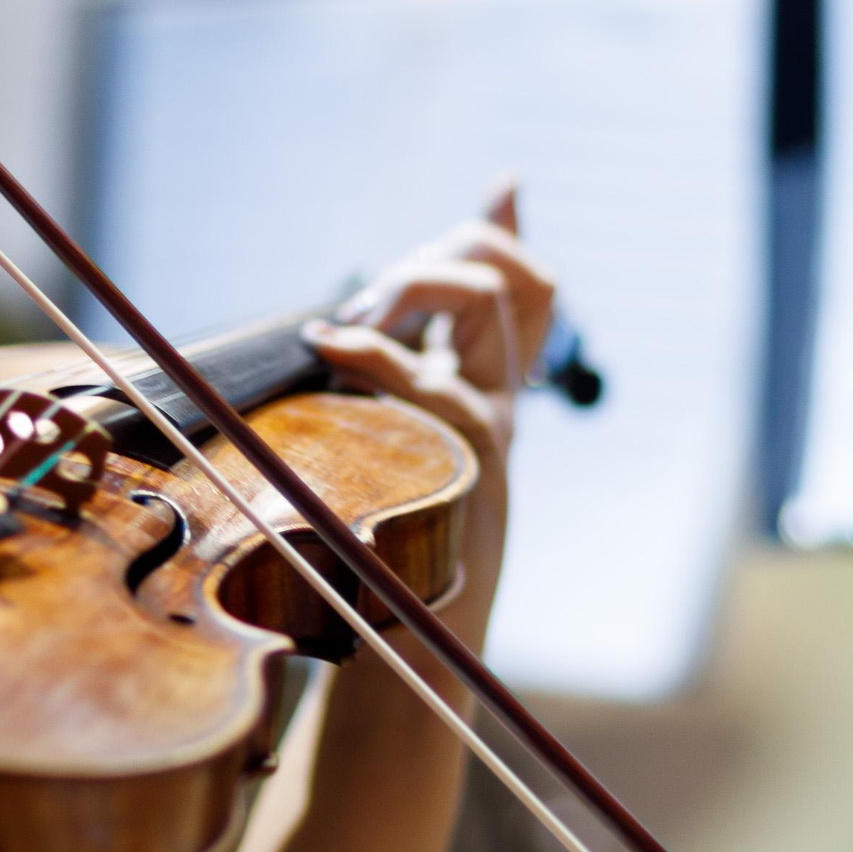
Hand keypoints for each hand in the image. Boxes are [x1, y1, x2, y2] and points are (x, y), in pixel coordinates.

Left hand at [300, 182, 556, 649]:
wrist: (403, 667)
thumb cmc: (372, 580)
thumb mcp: (366, 474)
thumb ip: (360, 412)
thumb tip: (323, 335)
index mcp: (484, 405)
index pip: (529, 291)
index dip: (512, 227)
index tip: (504, 185)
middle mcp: (498, 412)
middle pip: (510, 273)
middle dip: (440, 255)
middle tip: (373, 308)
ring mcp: (490, 436)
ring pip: (483, 302)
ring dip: (410, 285)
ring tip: (349, 329)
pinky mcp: (469, 468)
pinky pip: (437, 382)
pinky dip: (382, 352)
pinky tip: (334, 346)